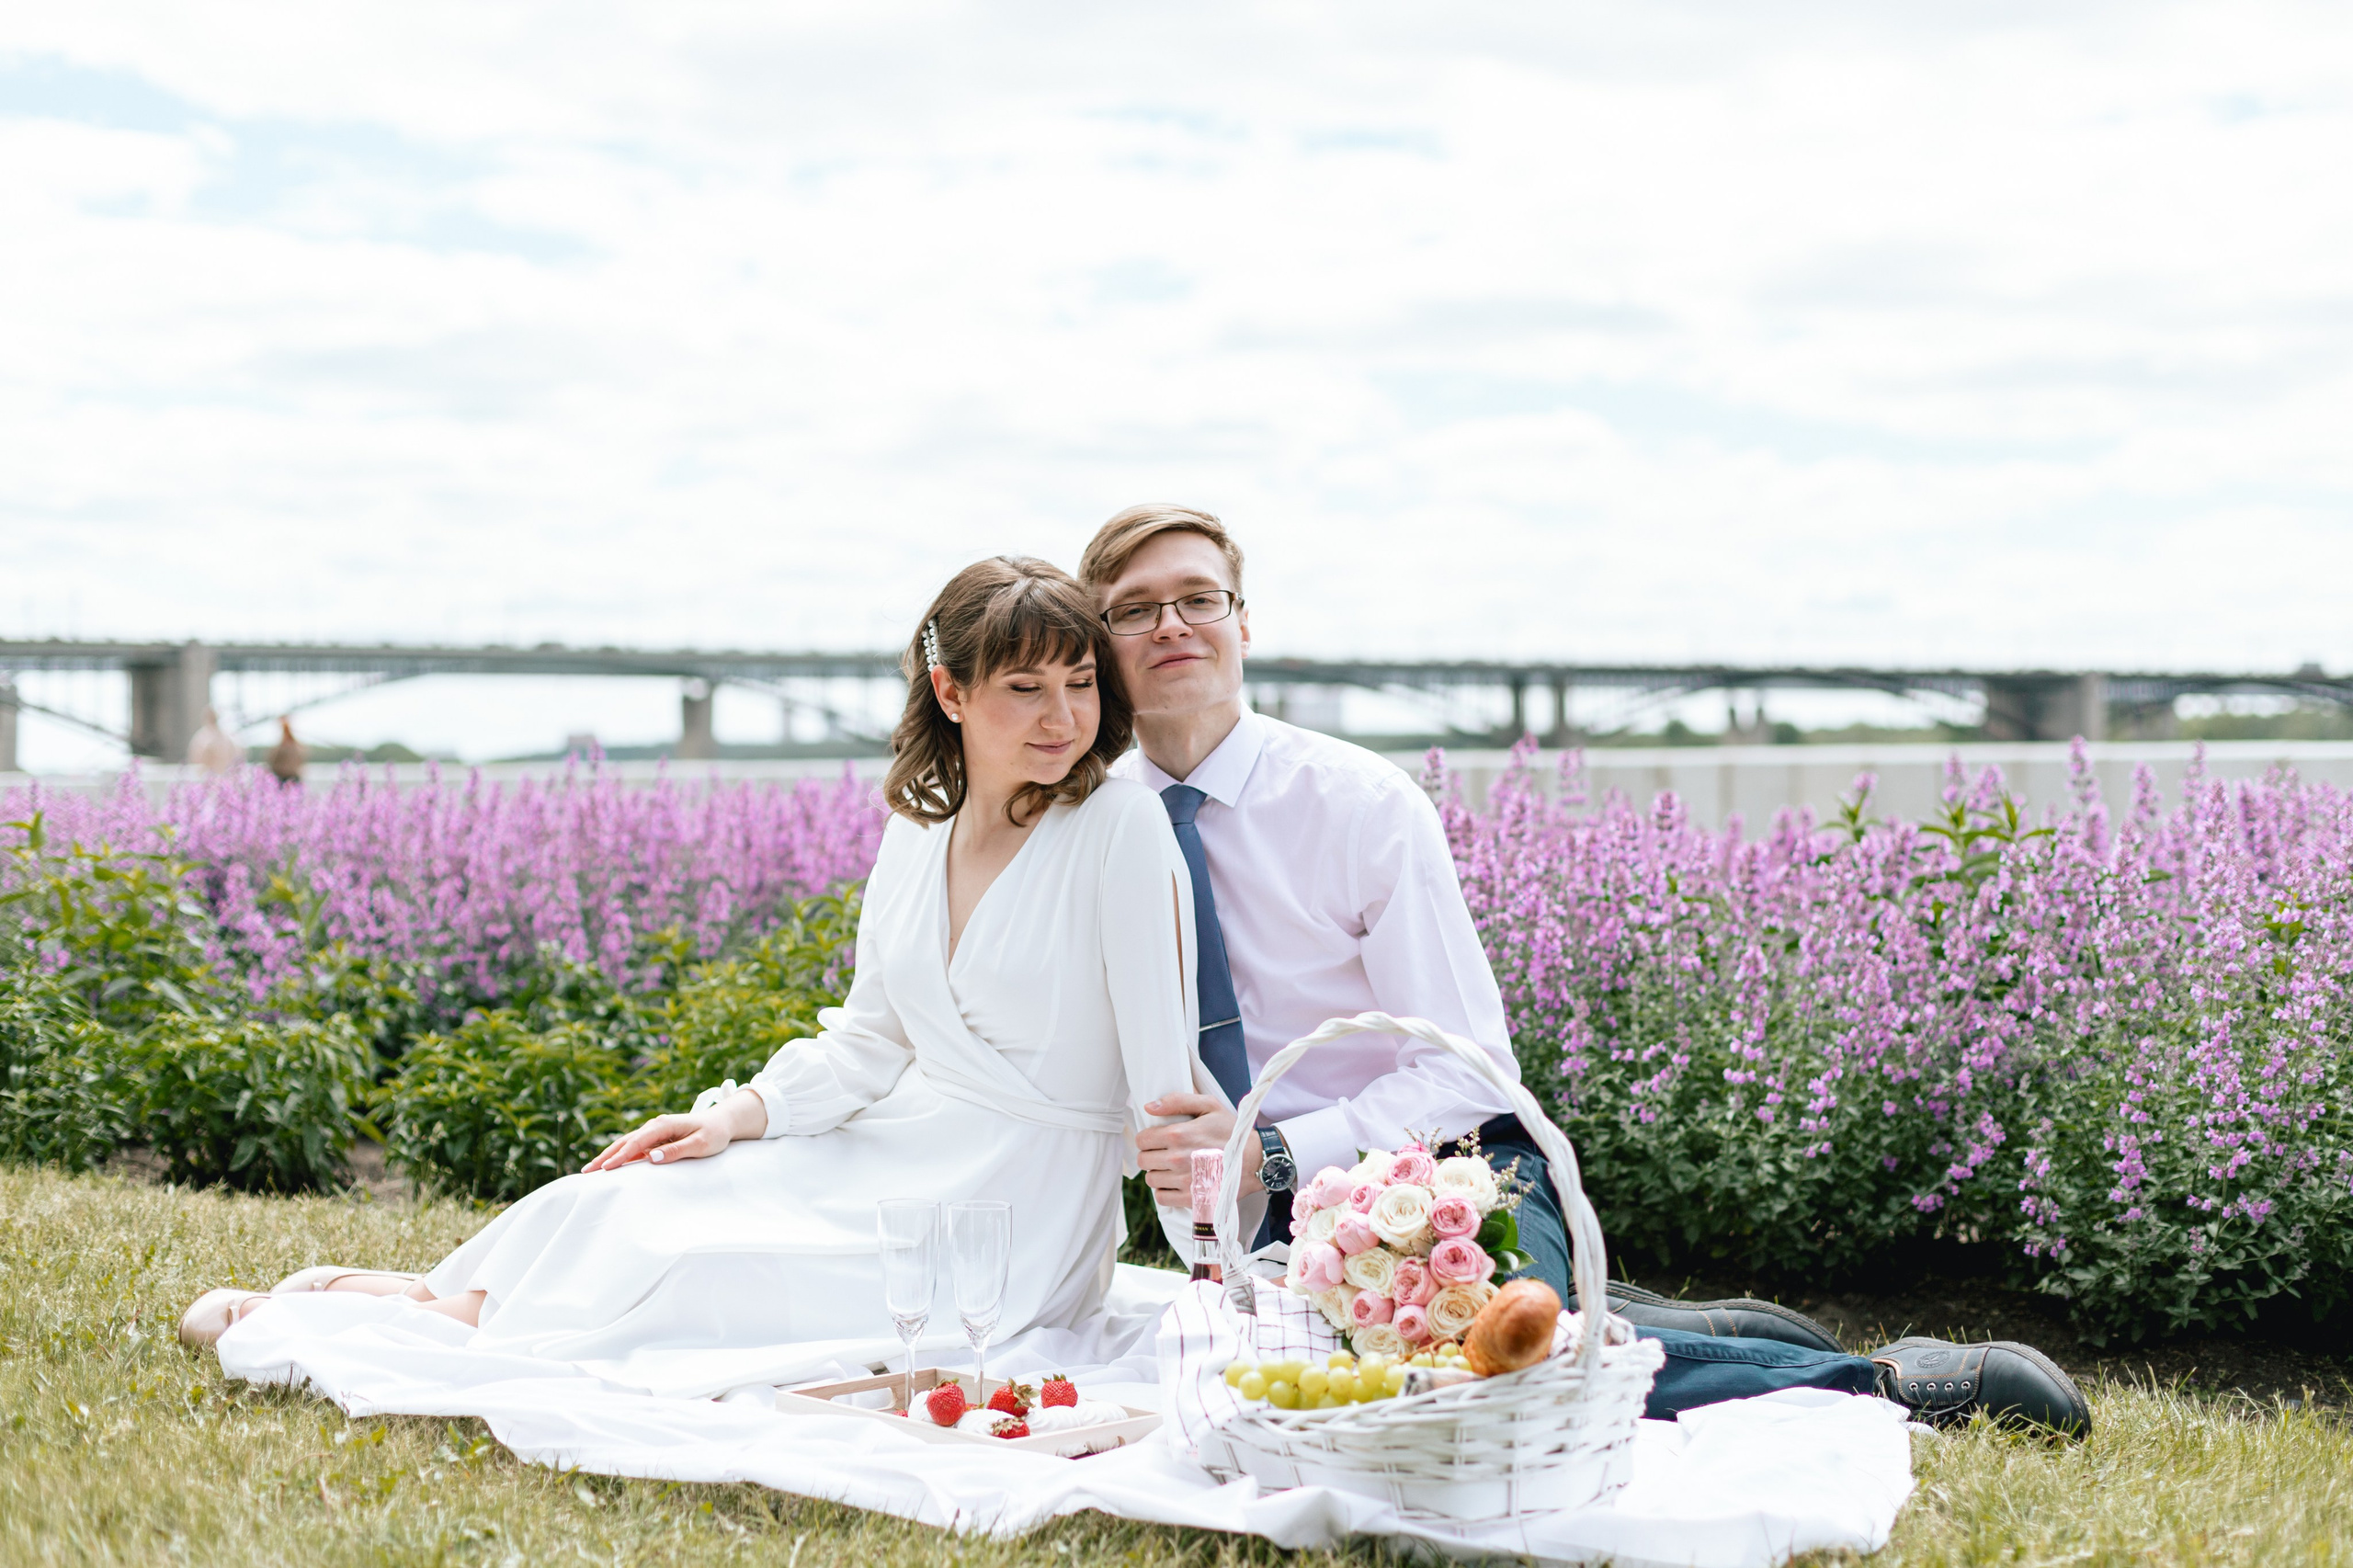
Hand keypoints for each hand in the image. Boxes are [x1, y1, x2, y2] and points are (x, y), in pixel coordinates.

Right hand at [583, 1110, 731, 1172]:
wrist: (722, 1122)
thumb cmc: (714, 1134)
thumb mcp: (700, 1144)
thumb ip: (676, 1150)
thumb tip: (651, 1157)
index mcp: (663, 1125)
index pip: (637, 1142)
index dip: (620, 1156)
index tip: (606, 1168)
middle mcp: (654, 1126)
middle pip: (625, 1142)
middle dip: (605, 1156)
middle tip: (586, 1171)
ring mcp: (653, 1131)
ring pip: (626, 1144)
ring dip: (608, 1156)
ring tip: (590, 1170)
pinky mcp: (654, 1138)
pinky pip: (633, 1147)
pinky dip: (619, 1155)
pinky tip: (608, 1166)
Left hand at [1135, 1092, 1263, 1205]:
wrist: (1255, 1160)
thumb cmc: (1232, 1131)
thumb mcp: (1209, 1106)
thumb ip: (1177, 1101)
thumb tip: (1149, 1106)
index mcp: (1179, 1134)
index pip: (1142, 1140)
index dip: (1147, 1138)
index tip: (1157, 1139)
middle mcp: (1178, 1159)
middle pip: (1144, 1160)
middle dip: (1151, 1155)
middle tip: (1164, 1152)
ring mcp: (1184, 1181)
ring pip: (1151, 1179)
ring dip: (1158, 1173)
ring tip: (1171, 1167)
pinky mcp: (1191, 1199)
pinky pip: (1162, 1198)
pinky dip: (1165, 1191)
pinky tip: (1175, 1182)